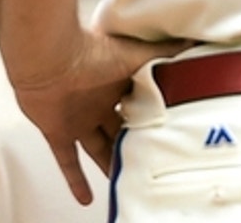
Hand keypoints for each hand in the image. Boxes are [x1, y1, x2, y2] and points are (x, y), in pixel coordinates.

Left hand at [11, 28, 188, 205]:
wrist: (48, 58)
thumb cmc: (90, 50)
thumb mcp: (136, 54)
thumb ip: (163, 51)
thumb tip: (192, 42)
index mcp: (116, 81)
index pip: (139, 105)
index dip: (152, 119)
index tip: (168, 134)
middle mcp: (97, 101)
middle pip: (120, 130)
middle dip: (134, 145)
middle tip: (151, 164)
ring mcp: (77, 118)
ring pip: (99, 149)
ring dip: (111, 165)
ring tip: (128, 184)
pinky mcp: (58, 131)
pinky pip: (68, 161)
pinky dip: (76, 180)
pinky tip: (87, 199)